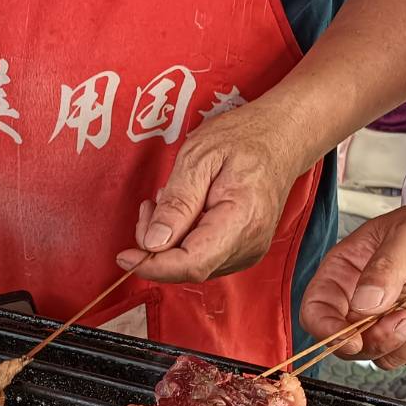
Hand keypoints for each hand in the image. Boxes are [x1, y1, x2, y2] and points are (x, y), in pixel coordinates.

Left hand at [114, 100, 312, 282]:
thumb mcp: (200, 156)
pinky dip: (181, 239)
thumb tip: (153, 243)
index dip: (153, 265)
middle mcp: (249, 245)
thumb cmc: (243, 139)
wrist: (281, 138)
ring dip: (168, 241)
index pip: (191, 263)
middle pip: (188, 267)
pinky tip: (183, 211)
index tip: (125, 255)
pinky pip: (201, 256)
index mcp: (241, 220)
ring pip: (191, 265)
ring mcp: (248, 251)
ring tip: (167, 200)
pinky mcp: (242, 251)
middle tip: (149, 207)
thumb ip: (177, 202)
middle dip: (156, 246)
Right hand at [299, 194, 405, 368]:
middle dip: (382, 338)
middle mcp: (360, 302)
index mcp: (344, 273)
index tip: (352, 340)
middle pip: (350, 345)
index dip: (327, 332)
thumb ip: (385, 269)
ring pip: (385, 358)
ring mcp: (388, 322)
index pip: (316, 311)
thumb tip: (364, 304)